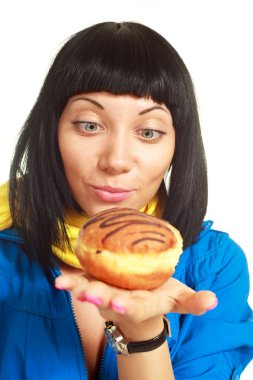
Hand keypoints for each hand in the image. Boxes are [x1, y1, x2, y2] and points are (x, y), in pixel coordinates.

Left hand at [55, 273, 217, 324]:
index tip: (121, 304)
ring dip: (77, 287)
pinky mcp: (95, 280)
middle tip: (90, 295)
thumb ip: (194, 302)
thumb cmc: (158, 297)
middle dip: (99, 298)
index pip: (135, 309)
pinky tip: (60, 272)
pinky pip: (81, 278)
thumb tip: (213, 301)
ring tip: (64, 283)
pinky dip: (71, 277)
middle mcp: (119, 301)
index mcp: (140, 305)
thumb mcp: (179, 298)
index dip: (128, 307)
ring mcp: (105, 291)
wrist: (138, 300)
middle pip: (108, 300)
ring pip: (90, 289)